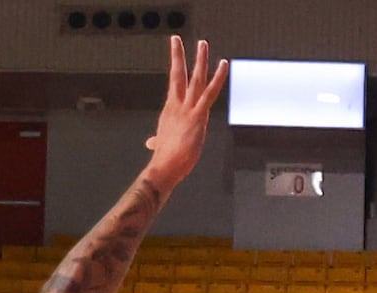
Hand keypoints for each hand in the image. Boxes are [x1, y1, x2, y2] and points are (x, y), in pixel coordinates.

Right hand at [142, 38, 227, 188]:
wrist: (163, 168)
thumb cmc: (164, 160)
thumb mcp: (161, 145)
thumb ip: (157, 140)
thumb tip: (152, 143)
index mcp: (170, 111)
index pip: (174, 85)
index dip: (175, 68)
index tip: (175, 55)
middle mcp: (176, 106)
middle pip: (177, 75)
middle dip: (178, 56)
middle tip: (177, 39)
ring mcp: (187, 109)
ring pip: (194, 79)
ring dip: (199, 60)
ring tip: (202, 43)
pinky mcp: (198, 116)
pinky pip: (210, 92)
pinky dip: (218, 77)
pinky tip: (224, 65)